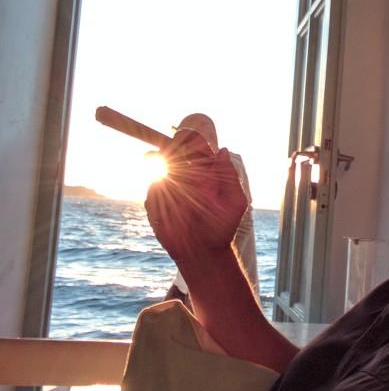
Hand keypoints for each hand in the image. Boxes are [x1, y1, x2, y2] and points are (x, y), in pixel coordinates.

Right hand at [144, 128, 246, 262]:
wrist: (204, 252)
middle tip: (166, 152)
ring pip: (159, 173)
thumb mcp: (234, 202)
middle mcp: (185, 178)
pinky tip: (170, 212)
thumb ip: (229, 176)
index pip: (195, 148)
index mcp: (205, 173)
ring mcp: (167, 190)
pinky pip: (151, 194)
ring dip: (163, 175)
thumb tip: (223, 150)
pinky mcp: (154, 205)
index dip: (189, 139)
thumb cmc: (222, 227)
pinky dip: (157, 198)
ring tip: (175, 193)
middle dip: (168, 150)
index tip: (184, 138)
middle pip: (172, 154)